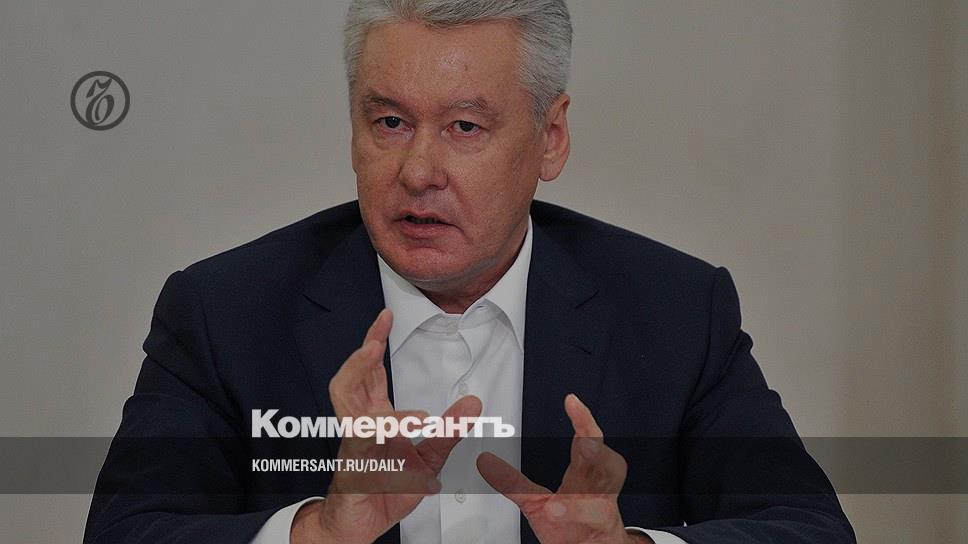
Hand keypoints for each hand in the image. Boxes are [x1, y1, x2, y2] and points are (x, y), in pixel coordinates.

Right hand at [292, 309, 481, 543]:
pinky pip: (364, 440)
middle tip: (380, 324)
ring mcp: (352, 442)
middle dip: (364, 346)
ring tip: (372, 350)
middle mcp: (359, 424)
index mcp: (374, 418)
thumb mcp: (429, 459)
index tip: (386, 317)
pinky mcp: (353, 465)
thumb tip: (474, 404)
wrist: (360, 525)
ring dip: (357, 371)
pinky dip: (386, 428)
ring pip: (345, 397)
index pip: (371, 372)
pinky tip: (406, 424)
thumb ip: (449, 431)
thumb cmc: (385, 490)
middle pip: (352, 375)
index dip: (375, 342)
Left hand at [477, 394, 649, 543]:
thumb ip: (512, 482)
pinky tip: (557, 513)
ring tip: (556, 503)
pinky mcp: (603, 536)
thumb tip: (485, 461)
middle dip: (599, 450)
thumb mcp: (535, 502)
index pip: (588, 442)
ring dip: (581, 502)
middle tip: (586, 440)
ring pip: (604, 501)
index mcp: (585, 476)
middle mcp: (598, 492)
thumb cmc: (572, 525)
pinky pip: (596, 524)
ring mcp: (603, 514)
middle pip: (609, 465)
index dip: (583, 421)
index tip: (571, 401)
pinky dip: (578, 517)